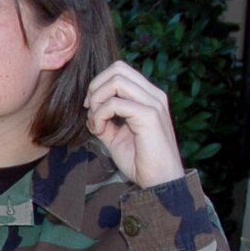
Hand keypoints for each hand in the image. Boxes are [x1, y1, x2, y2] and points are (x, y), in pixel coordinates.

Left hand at [84, 60, 184, 188]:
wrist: (159, 182)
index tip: (90, 107)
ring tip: (96, 123)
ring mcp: (153, 104)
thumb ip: (105, 119)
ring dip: (97, 100)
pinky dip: (100, 115)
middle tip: (89, 111)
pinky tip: (100, 131)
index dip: (99, 83)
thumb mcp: (116, 136)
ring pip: (116, 81)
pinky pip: (115, 103)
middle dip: (95, 87)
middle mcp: (154, 95)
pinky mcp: (149, 116)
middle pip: (117, 68)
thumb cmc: (140, 160)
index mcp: (149, 96)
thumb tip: (90, 111)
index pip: (121, 70)